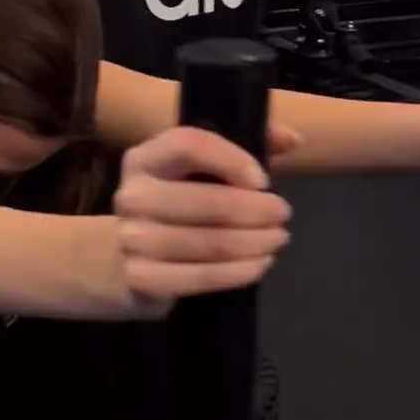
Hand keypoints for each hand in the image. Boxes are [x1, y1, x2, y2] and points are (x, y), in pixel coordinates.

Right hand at [114, 128, 291, 315]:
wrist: (127, 260)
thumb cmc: (177, 206)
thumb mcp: (204, 170)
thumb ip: (248, 146)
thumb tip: (291, 141)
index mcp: (145, 159)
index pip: (188, 145)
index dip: (231, 160)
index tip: (264, 180)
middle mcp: (132, 196)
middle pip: (205, 200)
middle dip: (256, 210)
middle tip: (283, 216)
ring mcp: (132, 239)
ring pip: (207, 242)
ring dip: (253, 243)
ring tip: (277, 240)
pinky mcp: (141, 278)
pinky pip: (200, 277)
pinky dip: (238, 272)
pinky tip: (259, 265)